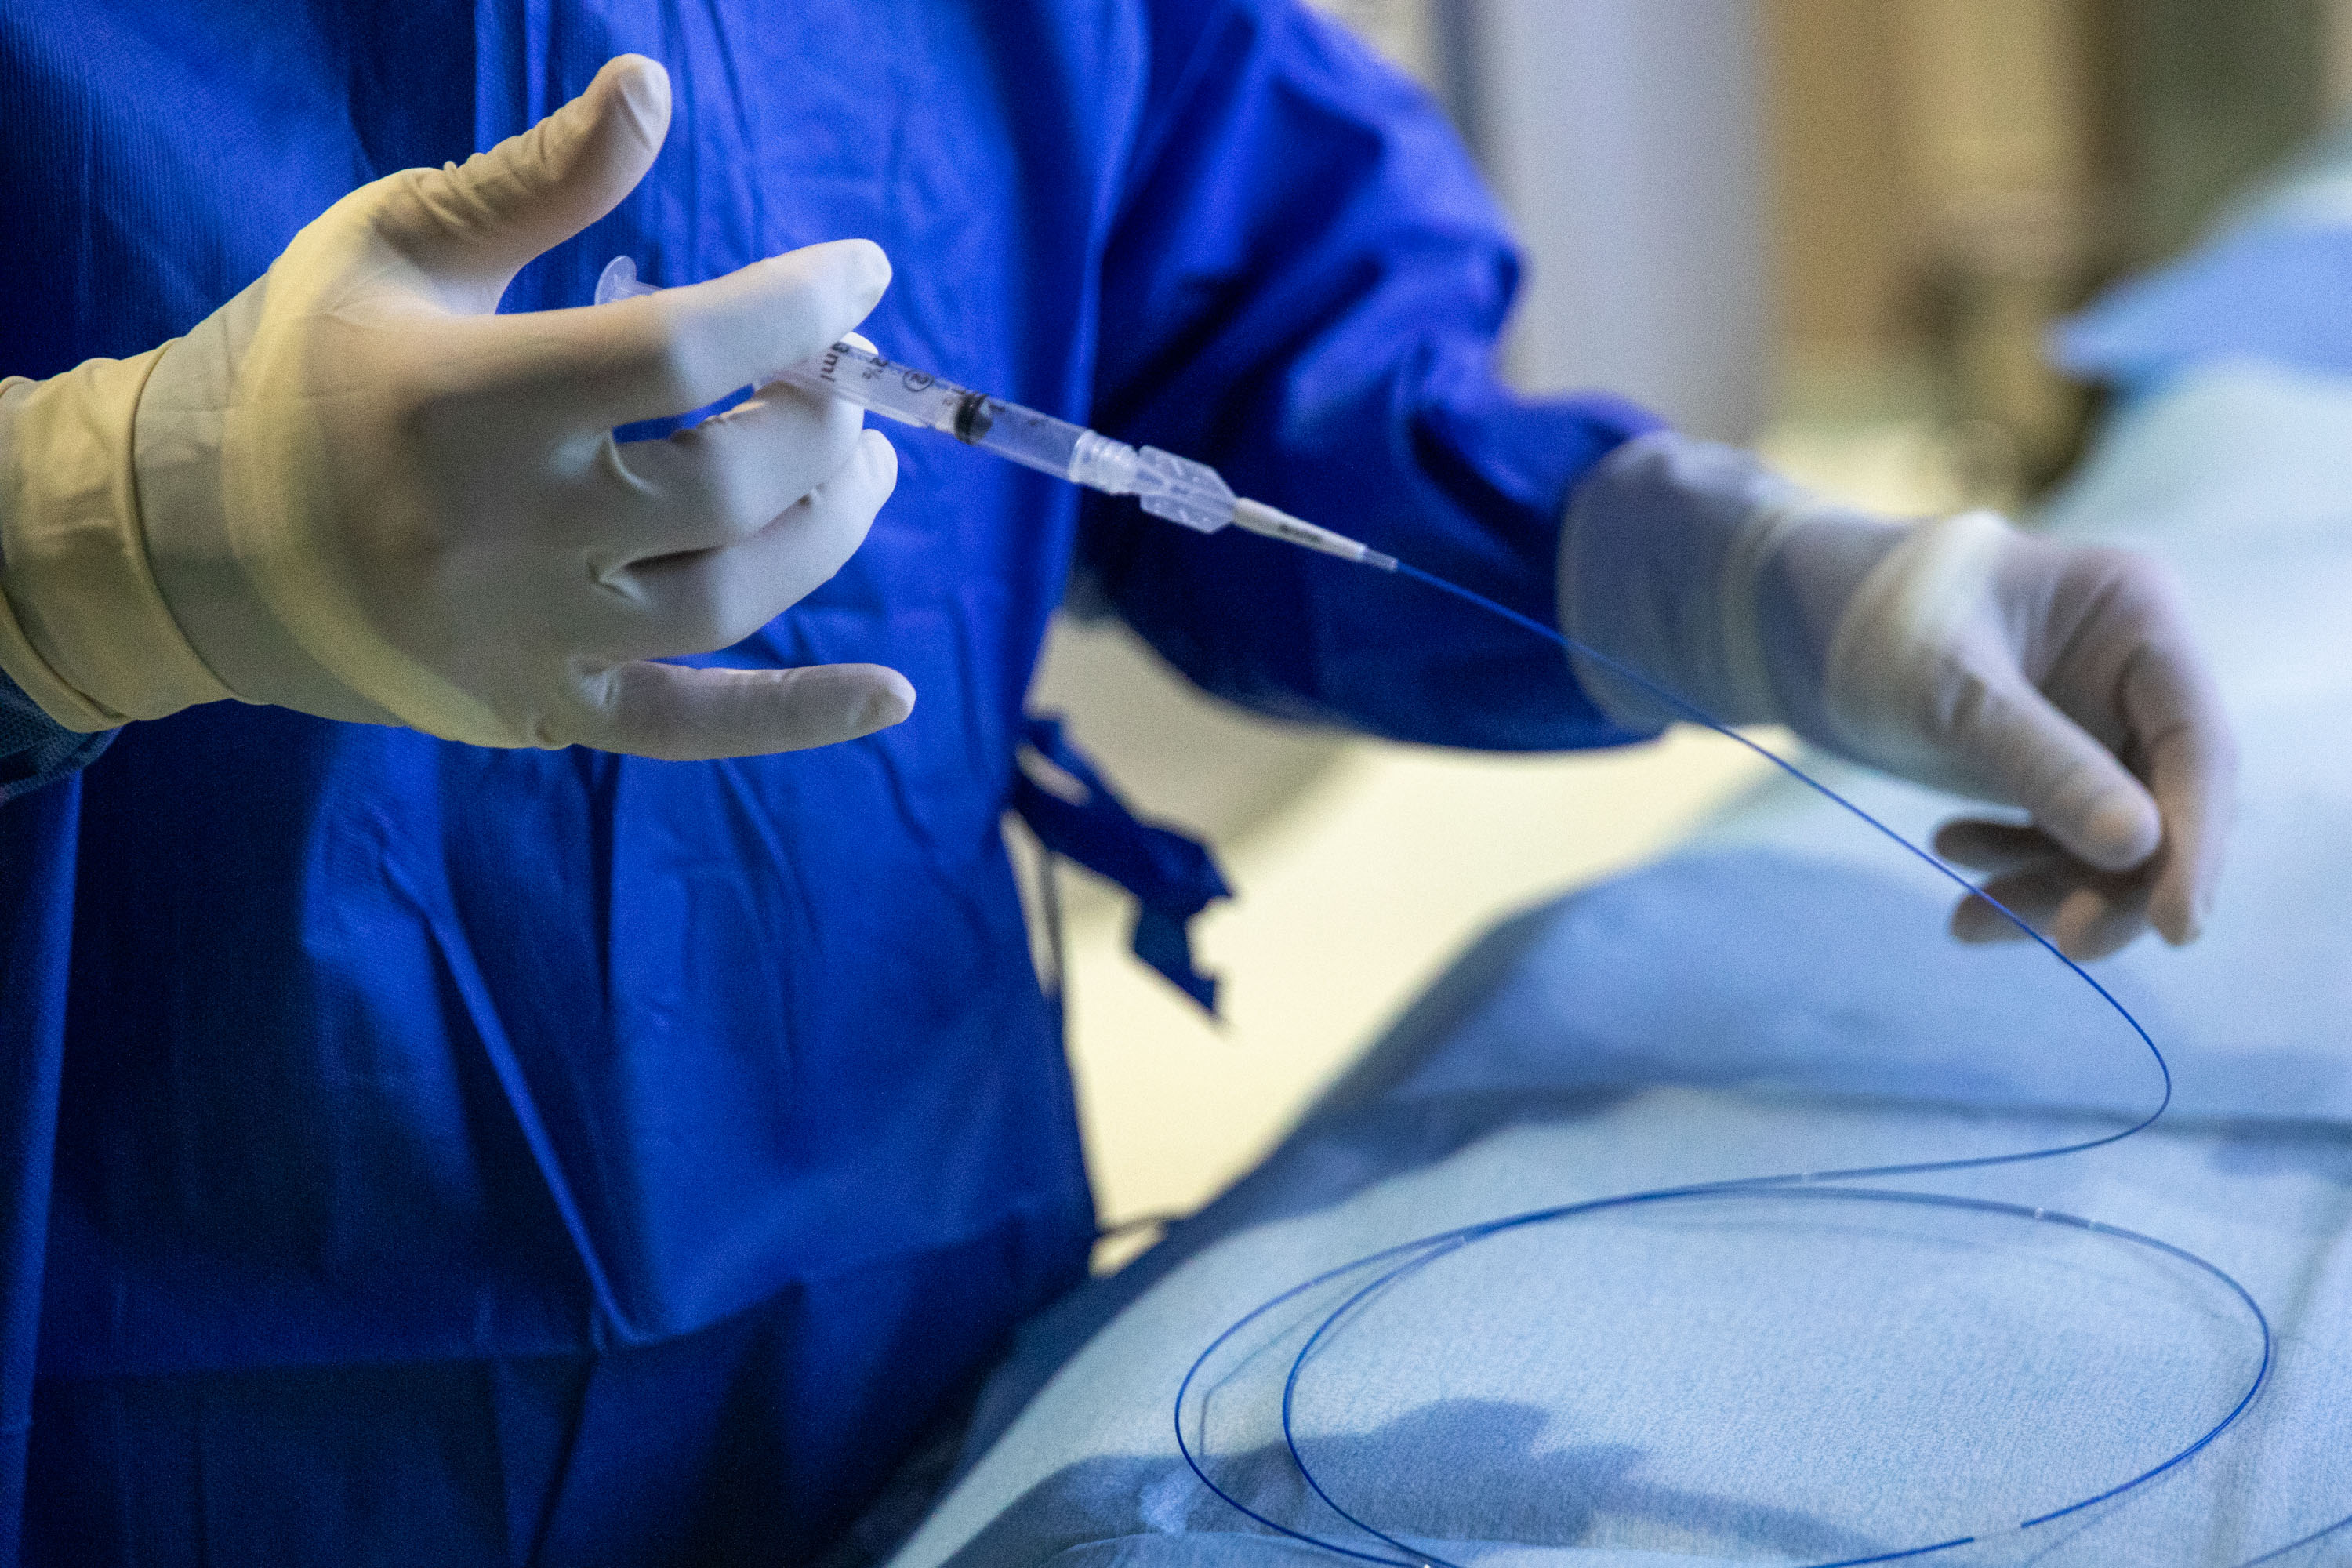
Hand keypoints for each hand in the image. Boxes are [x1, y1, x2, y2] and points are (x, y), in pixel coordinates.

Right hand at [0, 55, 910, 758]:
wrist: (186, 542)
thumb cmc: (299, 369)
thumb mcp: (393, 245)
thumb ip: (532, 178)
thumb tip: (655, 86)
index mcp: (467, 403)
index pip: (683, 355)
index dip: (799, 309)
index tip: (860, 275)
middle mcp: (504, 535)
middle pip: (729, 487)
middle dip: (823, 423)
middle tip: (842, 381)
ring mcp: (526, 639)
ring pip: (732, 598)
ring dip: (829, 527)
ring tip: (860, 467)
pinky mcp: (536, 710)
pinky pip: (689, 728)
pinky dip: (798, 718)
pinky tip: (892, 696)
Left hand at [1559, 435, 2235, 960]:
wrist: (1792, 615)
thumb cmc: (1868, 623)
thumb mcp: (1948, 693)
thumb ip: (2041, 763)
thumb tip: (2142, 848)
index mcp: (2134, 615)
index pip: (2198, 744)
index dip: (2196, 841)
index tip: (2177, 929)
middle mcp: (2132, 668)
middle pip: (2168, 802)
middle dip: (2119, 882)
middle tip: (2067, 945)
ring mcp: (2094, 718)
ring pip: (2113, 835)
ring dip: (2055, 888)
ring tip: (1967, 921)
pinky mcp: (2051, 759)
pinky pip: (2060, 834)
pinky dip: (2015, 865)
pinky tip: (1950, 854)